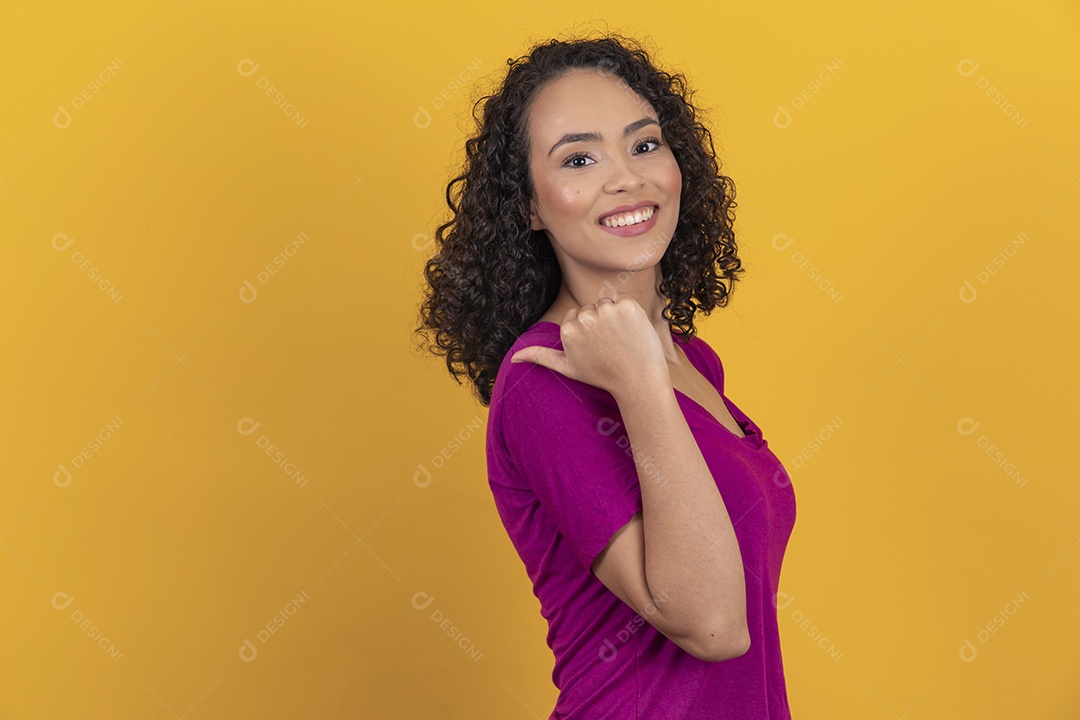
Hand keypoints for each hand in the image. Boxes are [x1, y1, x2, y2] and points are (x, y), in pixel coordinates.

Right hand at [511, 296, 668, 396]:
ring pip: (606, 303)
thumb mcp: (567, 367)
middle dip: (599, 323)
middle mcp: (584, 317)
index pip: (576, 316)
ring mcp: (606, 310)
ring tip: (620, 340)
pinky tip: (630, 331)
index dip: (587, 332)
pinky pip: (622, 299)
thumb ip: (540, 356)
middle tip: (609, 346)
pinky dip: (628, 312)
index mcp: (568, 329)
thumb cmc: (602, 375)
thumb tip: (513, 357)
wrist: (638, 379)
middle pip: (590, 308)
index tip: (596, 349)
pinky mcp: (627, 305)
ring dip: (613, 317)